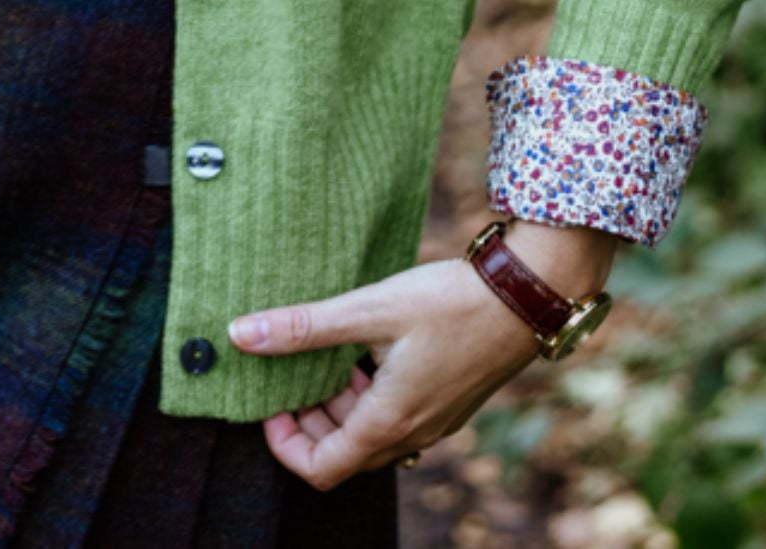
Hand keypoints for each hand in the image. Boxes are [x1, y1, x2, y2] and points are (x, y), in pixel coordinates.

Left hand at [226, 219, 619, 488]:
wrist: (525, 296)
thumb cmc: (448, 303)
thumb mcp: (369, 308)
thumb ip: (305, 327)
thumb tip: (241, 335)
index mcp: (388, 423)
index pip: (319, 469)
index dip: (284, 443)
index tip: (271, 402)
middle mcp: (411, 433)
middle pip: (343, 453)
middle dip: (310, 419)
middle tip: (295, 371)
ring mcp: (433, 420)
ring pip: (370, 434)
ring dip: (341, 404)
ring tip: (331, 352)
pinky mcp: (447, 400)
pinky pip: (396, 416)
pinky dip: (370, 394)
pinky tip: (368, 347)